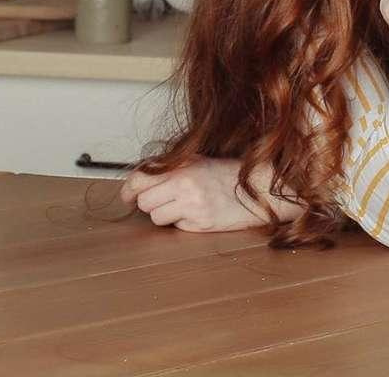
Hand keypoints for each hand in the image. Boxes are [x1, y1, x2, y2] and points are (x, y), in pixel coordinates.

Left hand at [120, 158, 269, 232]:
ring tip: (185, 207)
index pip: (140, 179)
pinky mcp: (201, 223)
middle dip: (151, 203)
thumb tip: (140, 179)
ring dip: (166, 215)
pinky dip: (183, 223)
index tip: (127, 196)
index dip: (128, 190)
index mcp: (184, 166)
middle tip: (165, 200)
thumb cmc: (230, 175)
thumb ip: (171, 168)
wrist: (261, 189)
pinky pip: (176, 227)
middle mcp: (186, 184)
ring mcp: (193, 205)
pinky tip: (198, 213)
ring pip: (156, 218)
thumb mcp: (200, 161)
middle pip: (144, 202)